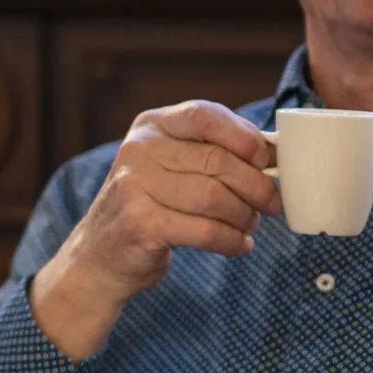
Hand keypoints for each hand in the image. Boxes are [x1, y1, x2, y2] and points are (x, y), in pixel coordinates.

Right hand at [29, 101, 280, 359]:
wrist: (99, 256)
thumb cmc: (149, 207)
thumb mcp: (170, 167)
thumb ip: (211, 153)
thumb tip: (274, 153)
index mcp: (149, 127)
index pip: (204, 116)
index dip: (244, 137)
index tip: (267, 159)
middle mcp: (137, 151)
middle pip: (218, 161)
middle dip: (256, 186)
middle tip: (272, 203)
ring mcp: (134, 187)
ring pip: (215, 198)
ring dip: (245, 217)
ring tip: (249, 226)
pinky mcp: (141, 225)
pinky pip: (207, 231)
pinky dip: (232, 241)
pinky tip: (238, 245)